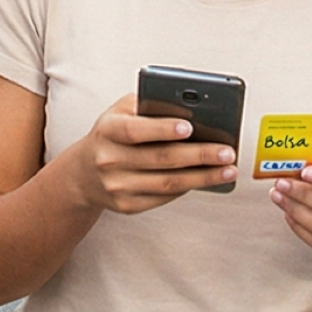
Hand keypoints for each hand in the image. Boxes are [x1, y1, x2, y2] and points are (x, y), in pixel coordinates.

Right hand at [60, 94, 237, 214]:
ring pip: (168, 183)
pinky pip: (164, 197)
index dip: (162, 129)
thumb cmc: (113, 134)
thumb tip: (193, 111)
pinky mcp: (127, 205)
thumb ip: (150, 105)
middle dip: (199, 155)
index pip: (135, 130)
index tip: (190, 127)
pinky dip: (189, 187)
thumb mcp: (121, 112)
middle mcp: (109, 159)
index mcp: (108, 130)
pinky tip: (207, 179)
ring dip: (203, 177)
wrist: (84, 173)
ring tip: (228, 169)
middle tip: (227, 151)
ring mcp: (117, 186)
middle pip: (160, 159)